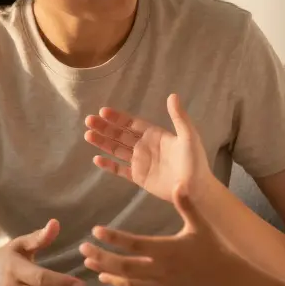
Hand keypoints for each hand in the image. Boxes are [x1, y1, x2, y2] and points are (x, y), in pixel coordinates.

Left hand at [80, 186, 241, 285]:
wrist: (226, 277)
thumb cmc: (214, 247)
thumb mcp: (201, 224)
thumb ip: (187, 204)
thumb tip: (179, 182)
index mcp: (168, 249)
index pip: (135, 244)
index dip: (114, 238)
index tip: (96, 231)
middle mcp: (160, 268)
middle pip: (124, 265)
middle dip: (101, 257)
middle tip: (82, 248)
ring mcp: (160, 282)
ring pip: (127, 279)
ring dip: (106, 270)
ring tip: (86, 263)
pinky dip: (119, 283)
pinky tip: (105, 277)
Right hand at [84, 93, 211, 202]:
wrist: (196, 189)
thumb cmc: (195, 161)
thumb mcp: (189, 136)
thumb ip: (179, 117)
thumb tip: (173, 95)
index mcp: (155, 135)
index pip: (132, 123)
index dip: (118, 117)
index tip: (102, 111)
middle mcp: (145, 146)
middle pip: (120, 135)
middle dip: (104, 127)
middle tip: (88, 120)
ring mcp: (141, 162)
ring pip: (117, 150)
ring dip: (103, 143)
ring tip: (87, 135)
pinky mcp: (139, 178)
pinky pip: (121, 170)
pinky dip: (109, 165)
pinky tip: (97, 159)